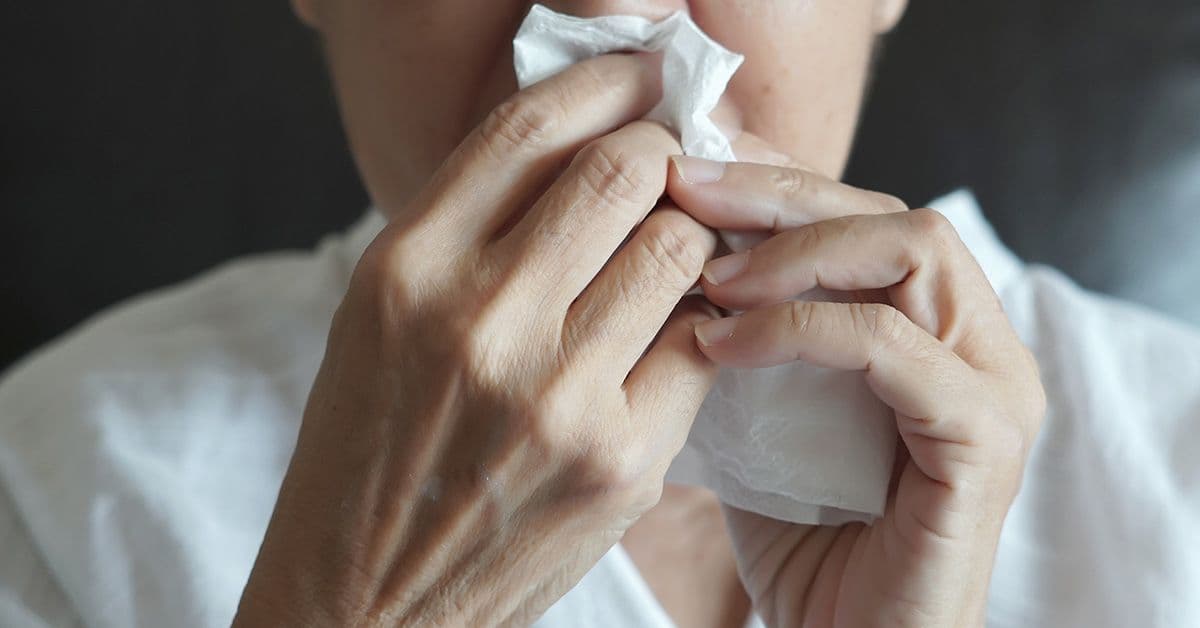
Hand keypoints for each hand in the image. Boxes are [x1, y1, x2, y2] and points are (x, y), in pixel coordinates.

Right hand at [234, 54, 722, 625]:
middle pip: (626, 171)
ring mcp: (556, 395)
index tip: (642, 76)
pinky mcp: (619, 461)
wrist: (367, 597)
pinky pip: (699, 346)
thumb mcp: (385, 314)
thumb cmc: (373, 448)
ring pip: (681, 251)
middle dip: (665, 152)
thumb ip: (473, 225)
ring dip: (691, 239)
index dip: (604, 82)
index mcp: (407, 267)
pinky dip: (698, 326)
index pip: (531, 125)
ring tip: (671, 257)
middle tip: (672, 165)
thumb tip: (587, 142)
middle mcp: (478, 320)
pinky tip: (674, 335)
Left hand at [666, 156, 1046, 627]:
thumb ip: (744, 330)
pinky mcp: (984, 438)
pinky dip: (801, 330)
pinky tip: (723, 343)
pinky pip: (893, 345)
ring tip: (708, 278)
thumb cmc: (804, 536)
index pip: (866, 215)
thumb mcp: (761, 408)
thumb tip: (673, 243)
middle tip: (685, 185)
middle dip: (779, 191)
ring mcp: (995, 386)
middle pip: (892, 213)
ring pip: (912, 251)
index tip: (685, 170)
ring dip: (794, 252)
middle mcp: (979, 343)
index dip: (776, 180)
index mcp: (936, 329)